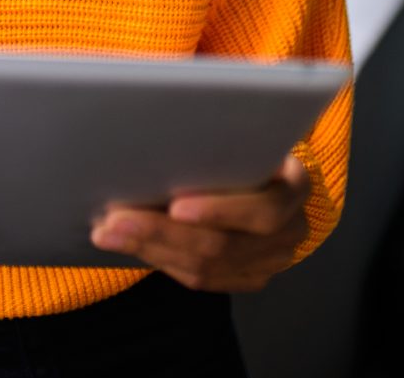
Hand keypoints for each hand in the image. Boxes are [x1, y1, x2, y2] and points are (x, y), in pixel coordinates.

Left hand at [89, 153, 311, 292]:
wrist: (273, 175)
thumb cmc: (251, 143)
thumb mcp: (246, 132)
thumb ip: (219, 135)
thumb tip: (159, 123)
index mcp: (295, 188)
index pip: (263, 209)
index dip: (220, 211)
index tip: (175, 205)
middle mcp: (290, 231)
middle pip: (224, 245)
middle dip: (162, 232)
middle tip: (115, 219)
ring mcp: (270, 261)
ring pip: (206, 268)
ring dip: (150, 249)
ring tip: (108, 232)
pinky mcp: (247, 278)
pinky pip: (199, 279)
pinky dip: (160, 259)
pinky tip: (126, 243)